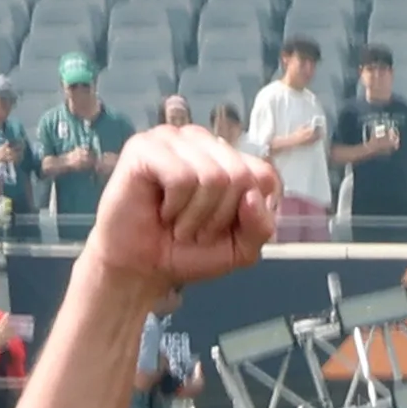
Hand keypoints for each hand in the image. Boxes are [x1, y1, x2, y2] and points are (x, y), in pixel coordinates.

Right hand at [81, 126, 275, 307]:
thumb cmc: (187, 251)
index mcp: (227, 157)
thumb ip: (261, 226)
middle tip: (195, 228)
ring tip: (177, 222)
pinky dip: (175, 206)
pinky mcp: (144, 147)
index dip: (248, 212)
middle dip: (220, 216)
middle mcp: (201, 141)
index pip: (264, 174)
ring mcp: (172, 139)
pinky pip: (182, 177)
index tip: (223, 227)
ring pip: (213, 175)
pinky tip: (162, 211)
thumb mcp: (240, 249)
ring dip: (196, 215)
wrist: (142, 268)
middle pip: (240, 174)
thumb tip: (253, 196)